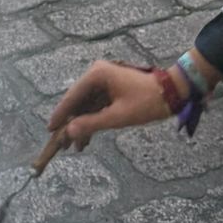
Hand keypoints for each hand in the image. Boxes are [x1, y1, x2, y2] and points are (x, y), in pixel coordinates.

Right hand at [47, 59, 174, 148]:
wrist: (172, 92)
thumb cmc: (146, 102)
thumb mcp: (118, 116)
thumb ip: (91, 123)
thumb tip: (69, 131)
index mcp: (96, 74)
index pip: (72, 96)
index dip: (60, 114)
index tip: (49, 129)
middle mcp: (97, 74)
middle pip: (77, 101)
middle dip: (71, 124)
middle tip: (62, 145)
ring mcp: (105, 81)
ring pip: (86, 106)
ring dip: (82, 125)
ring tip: (76, 148)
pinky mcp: (112, 89)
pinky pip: (96, 106)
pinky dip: (93, 121)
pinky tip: (88, 139)